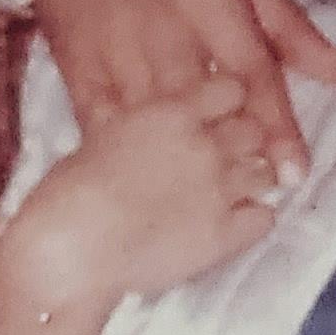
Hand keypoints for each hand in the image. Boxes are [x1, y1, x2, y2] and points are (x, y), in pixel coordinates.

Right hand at [0, 0, 335, 184]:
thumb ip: (287, 26)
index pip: (251, 67)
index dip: (276, 123)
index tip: (294, 172)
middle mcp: (164, 21)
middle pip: (203, 100)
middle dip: (232, 149)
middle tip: (258, 192)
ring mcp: (115, 47)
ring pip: (155, 120)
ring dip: (184, 164)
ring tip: (213, 202)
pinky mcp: (77, 67)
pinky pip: (105, 124)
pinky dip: (128, 158)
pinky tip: (148, 187)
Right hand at [0, 72, 291, 334]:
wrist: (73, 246)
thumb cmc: (70, 189)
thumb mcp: (105, 137)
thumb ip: (144, 129)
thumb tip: (155, 133)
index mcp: (173, 112)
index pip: (231, 87)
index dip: (229, 102)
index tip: (218, 115)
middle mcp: (206, 144)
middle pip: (254, 129)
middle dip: (244, 141)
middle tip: (224, 159)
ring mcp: (220, 189)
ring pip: (265, 171)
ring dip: (252, 179)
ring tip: (230, 193)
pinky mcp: (226, 234)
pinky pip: (264, 218)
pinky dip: (253, 219)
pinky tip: (232, 225)